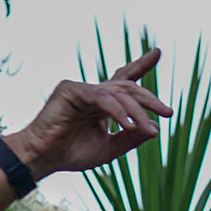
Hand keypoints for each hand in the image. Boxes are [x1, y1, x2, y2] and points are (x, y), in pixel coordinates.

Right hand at [6, 50, 175, 177]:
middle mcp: (94, 93)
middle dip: (149, 99)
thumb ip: (131, 137)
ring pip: (118, 94)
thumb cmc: (72, 153)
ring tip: (148, 128)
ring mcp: (82, 89)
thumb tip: (154, 128)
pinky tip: (128, 124)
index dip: (140, 65)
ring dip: (136, 112)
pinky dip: (117, 111)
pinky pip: (101, 97)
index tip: (156, 52)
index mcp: (103, 104)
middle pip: (128, 88)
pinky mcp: (70, 89)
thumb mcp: (110, 148)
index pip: (124, 82)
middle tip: (167, 111)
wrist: (43, 158)